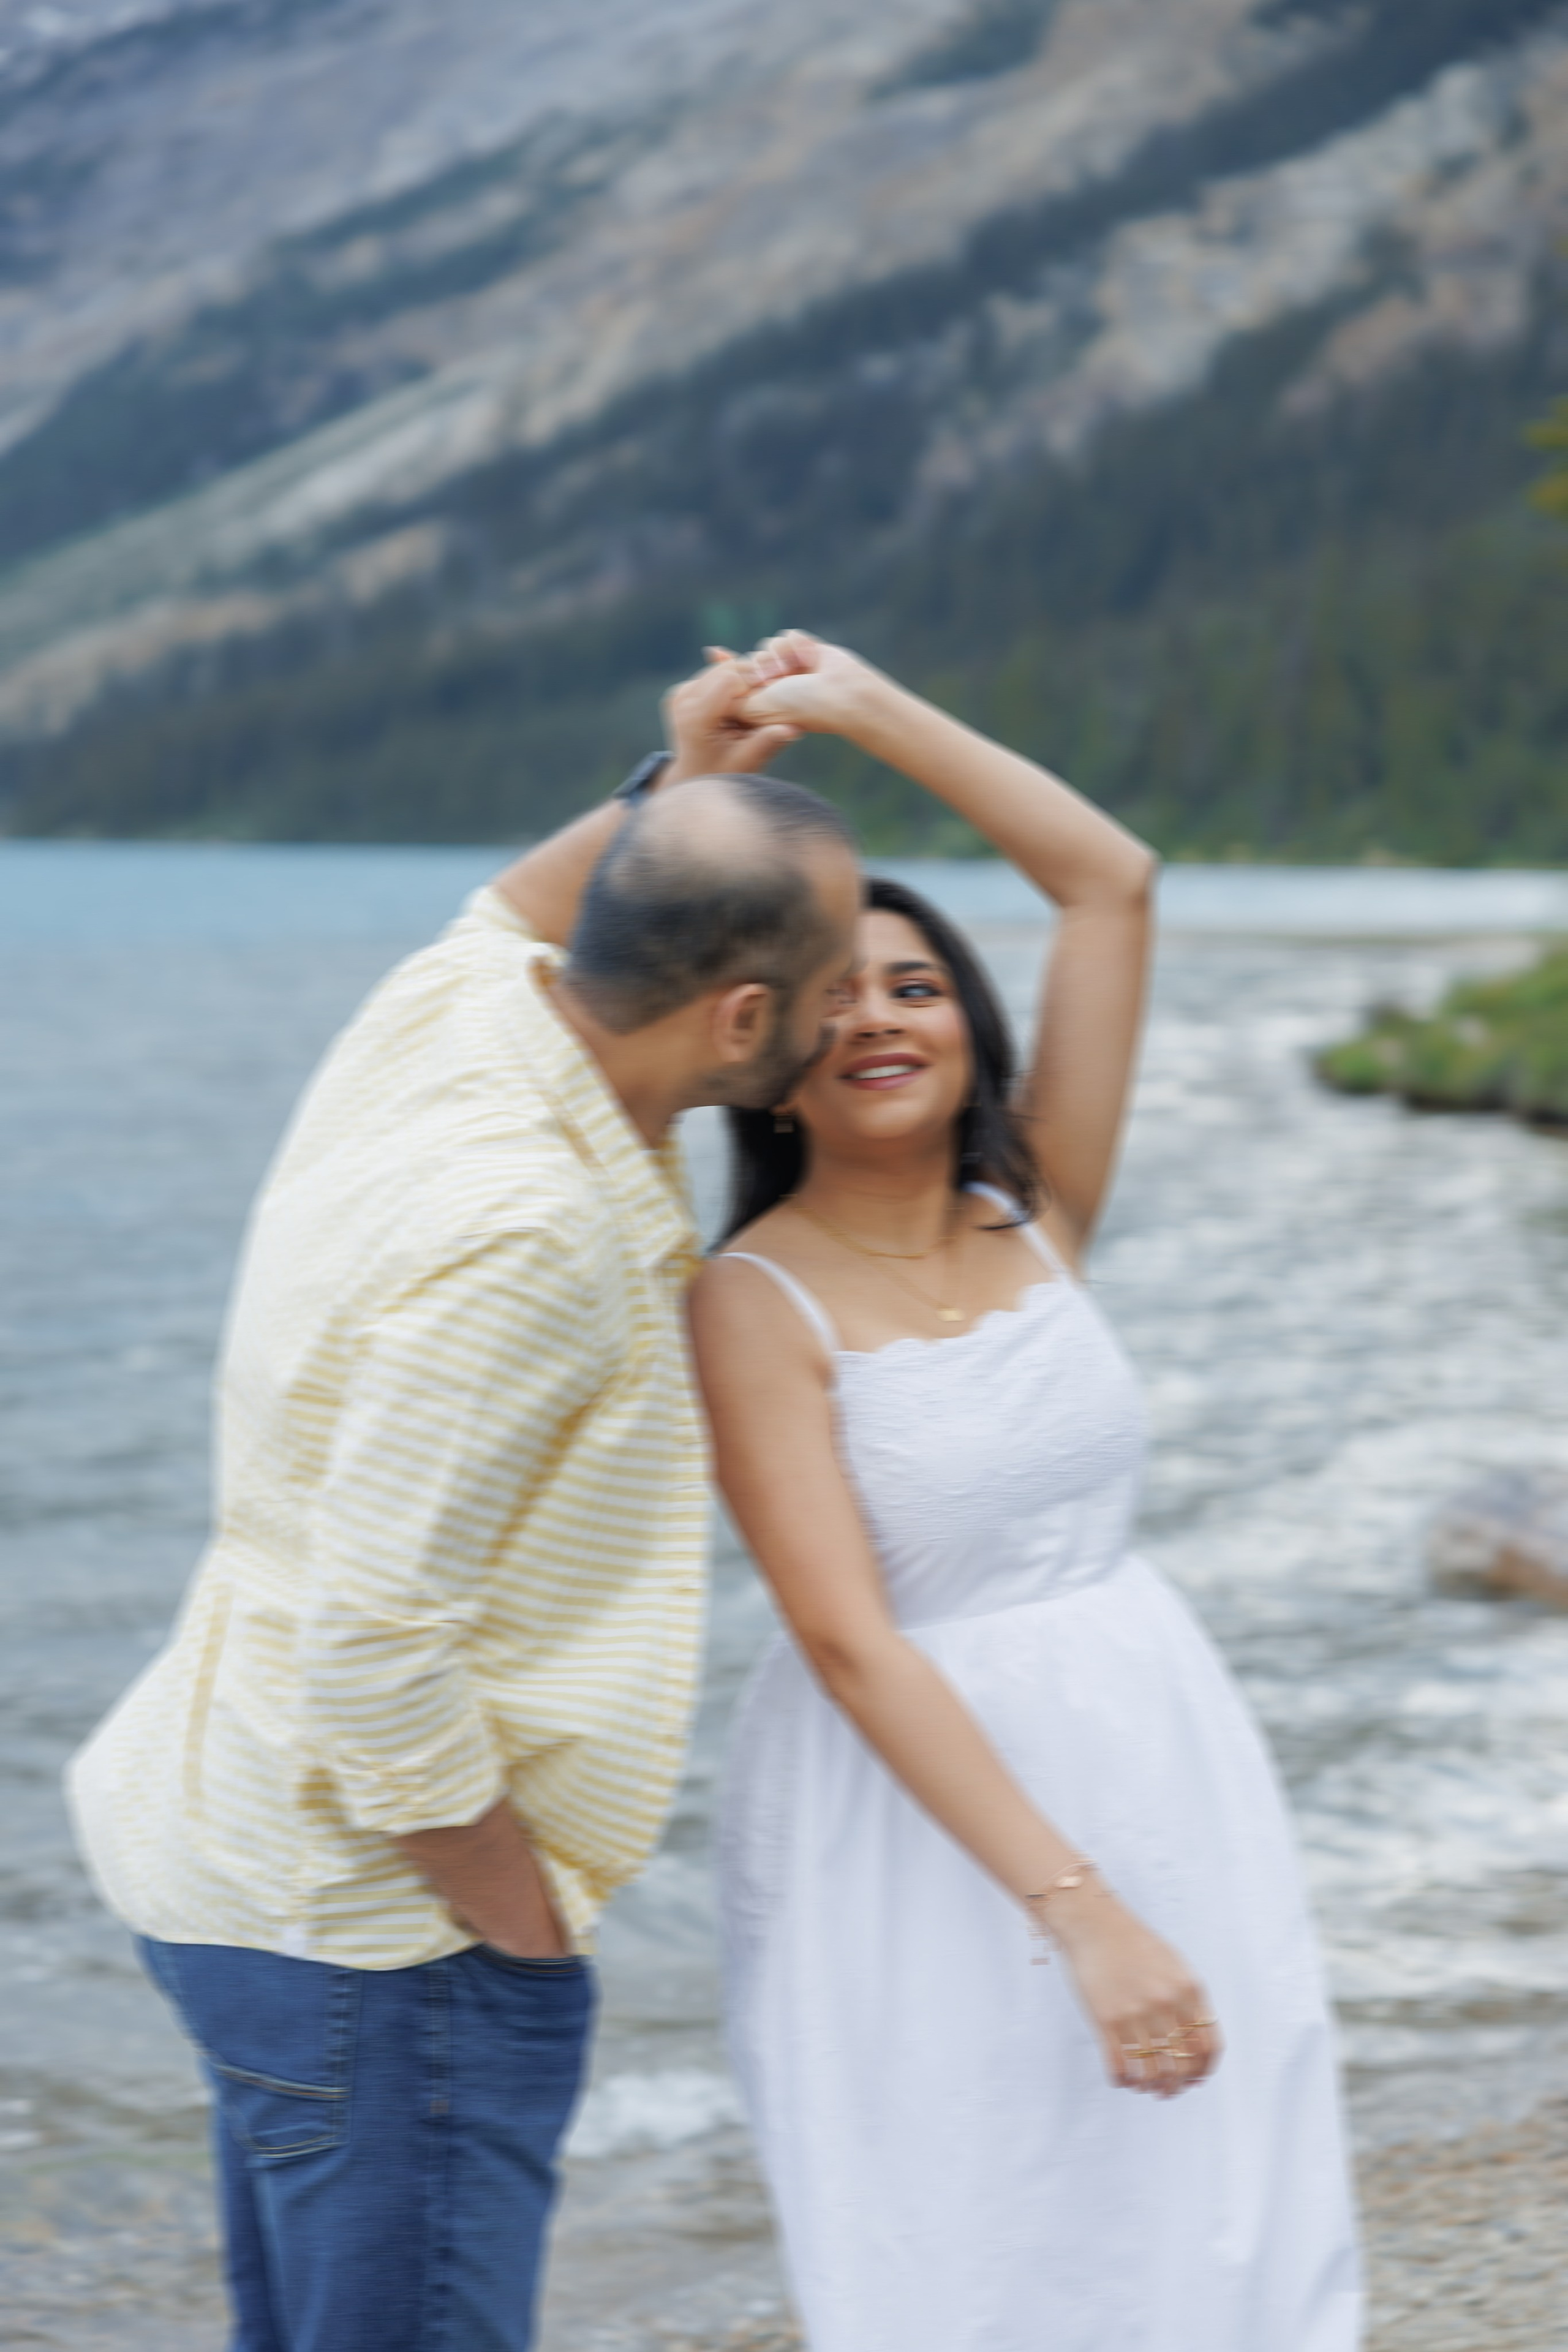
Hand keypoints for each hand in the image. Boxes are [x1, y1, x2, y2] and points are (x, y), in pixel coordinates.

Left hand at [662, 648, 800, 783]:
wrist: (696, 776)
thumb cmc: (724, 773)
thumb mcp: (747, 761)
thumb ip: (767, 742)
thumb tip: (793, 729)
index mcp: (696, 717)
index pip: (730, 678)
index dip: (755, 682)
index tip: (773, 694)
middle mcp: (683, 700)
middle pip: (725, 669)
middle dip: (751, 677)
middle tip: (770, 693)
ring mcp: (680, 694)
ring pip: (722, 668)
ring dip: (743, 678)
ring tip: (758, 699)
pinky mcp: (684, 690)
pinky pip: (714, 674)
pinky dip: (733, 682)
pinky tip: (745, 697)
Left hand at [734, 629, 888, 739]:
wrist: (842, 694)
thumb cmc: (799, 708)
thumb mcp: (753, 707)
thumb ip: (727, 691)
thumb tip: (712, 658)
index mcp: (758, 704)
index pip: (734, 678)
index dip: (741, 676)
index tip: (757, 683)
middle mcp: (772, 687)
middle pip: (748, 660)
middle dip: (763, 668)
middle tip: (779, 681)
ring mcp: (789, 668)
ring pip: (766, 645)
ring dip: (781, 657)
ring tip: (798, 672)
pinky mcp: (804, 651)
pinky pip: (786, 636)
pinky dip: (798, 646)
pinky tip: (811, 661)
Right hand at [1048, 1890, 1221, 2098]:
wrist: (1094, 1923)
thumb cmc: (1135, 1944)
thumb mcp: (1175, 1965)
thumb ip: (1190, 2000)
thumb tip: (1197, 2045)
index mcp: (1188, 1990)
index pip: (1208, 2046)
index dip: (1204, 2069)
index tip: (1196, 2079)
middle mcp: (1165, 2003)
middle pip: (1182, 2065)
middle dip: (1178, 2085)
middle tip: (1169, 2090)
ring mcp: (1134, 2013)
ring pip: (1152, 2072)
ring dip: (1151, 2087)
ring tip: (1146, 2087)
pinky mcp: (1105, 2019)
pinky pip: (1118, 2066)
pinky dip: (1122, 2081)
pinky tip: (1122, 2079)